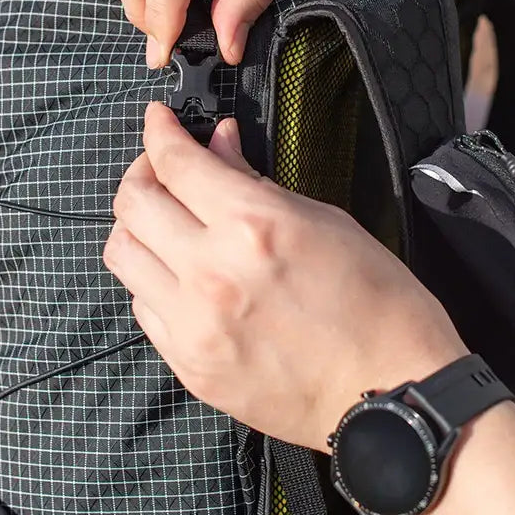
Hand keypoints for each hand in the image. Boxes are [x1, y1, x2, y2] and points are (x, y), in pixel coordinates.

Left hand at [104, 104, 466, 450]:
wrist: (391, 394)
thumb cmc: (377, 305)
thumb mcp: (325, 222)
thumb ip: (256, 182)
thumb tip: (220, 145)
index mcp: (253, 225)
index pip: (176, 162)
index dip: (160, 131)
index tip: (158, 119)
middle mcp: (212, 272)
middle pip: (132, 203)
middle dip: (141, 171)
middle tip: (161, 168)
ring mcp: (194, 323)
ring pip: (122, 254)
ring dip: (138, 225)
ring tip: (165, 221)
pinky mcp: (189, 364)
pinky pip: (141, 306)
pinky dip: (152, 278)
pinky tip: (180, 273)